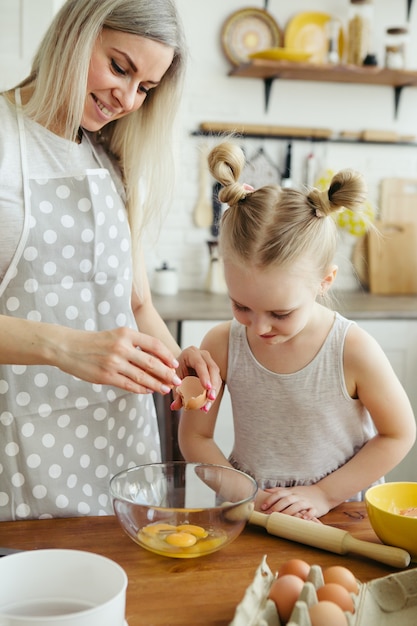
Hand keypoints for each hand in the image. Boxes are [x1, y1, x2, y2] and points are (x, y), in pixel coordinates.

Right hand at [56, 326, 180, 393]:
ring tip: (166, 389)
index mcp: (126, 333)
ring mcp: (113, 362)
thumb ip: (134, 343)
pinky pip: (129, 385)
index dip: (166, 356)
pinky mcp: (106, 376)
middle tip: (177, 381)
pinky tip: (149, 391)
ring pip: (142, 376)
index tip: (174, 364)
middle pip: (151, 362)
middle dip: (167, 373)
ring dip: (157, 384)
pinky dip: (141, 389)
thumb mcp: (116, 335)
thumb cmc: (94, 342)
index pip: (154, 344)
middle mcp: (121, 347)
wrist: (68, 347)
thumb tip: (156, 357)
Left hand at [170, 345, 220, 411]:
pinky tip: (207, 405)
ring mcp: (210, 362)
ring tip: (206, 406)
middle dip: (213, 385)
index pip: (200, 363)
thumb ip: (175, 393)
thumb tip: (175, 406)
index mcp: (190, 353)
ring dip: (214, 392)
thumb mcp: (173, 380)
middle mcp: (202, 355)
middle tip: (210, 398)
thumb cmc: (175, 372)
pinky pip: (217, 382)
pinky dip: (213, 394)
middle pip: (212, 369)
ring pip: (217, 376)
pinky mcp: (214, 371)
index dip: (204, 375)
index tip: (206, 387)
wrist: (179, 368)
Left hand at [258, 485, 330, 519]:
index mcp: (291, 492)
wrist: (324, 493)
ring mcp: (307, 502)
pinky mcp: (315, 508)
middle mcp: (298, 496)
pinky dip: (308, 515)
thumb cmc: (305, 493)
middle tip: (269, 514)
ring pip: (298, 506)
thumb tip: (266, 490)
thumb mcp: (292, 490)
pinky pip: (312, 511)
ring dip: (289, 512)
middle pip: (287, 500)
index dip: (270, 499)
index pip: (279, 494)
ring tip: (282, 519)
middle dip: (277, 507)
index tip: (263, 507)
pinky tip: (304, 519)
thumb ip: (280, 490)